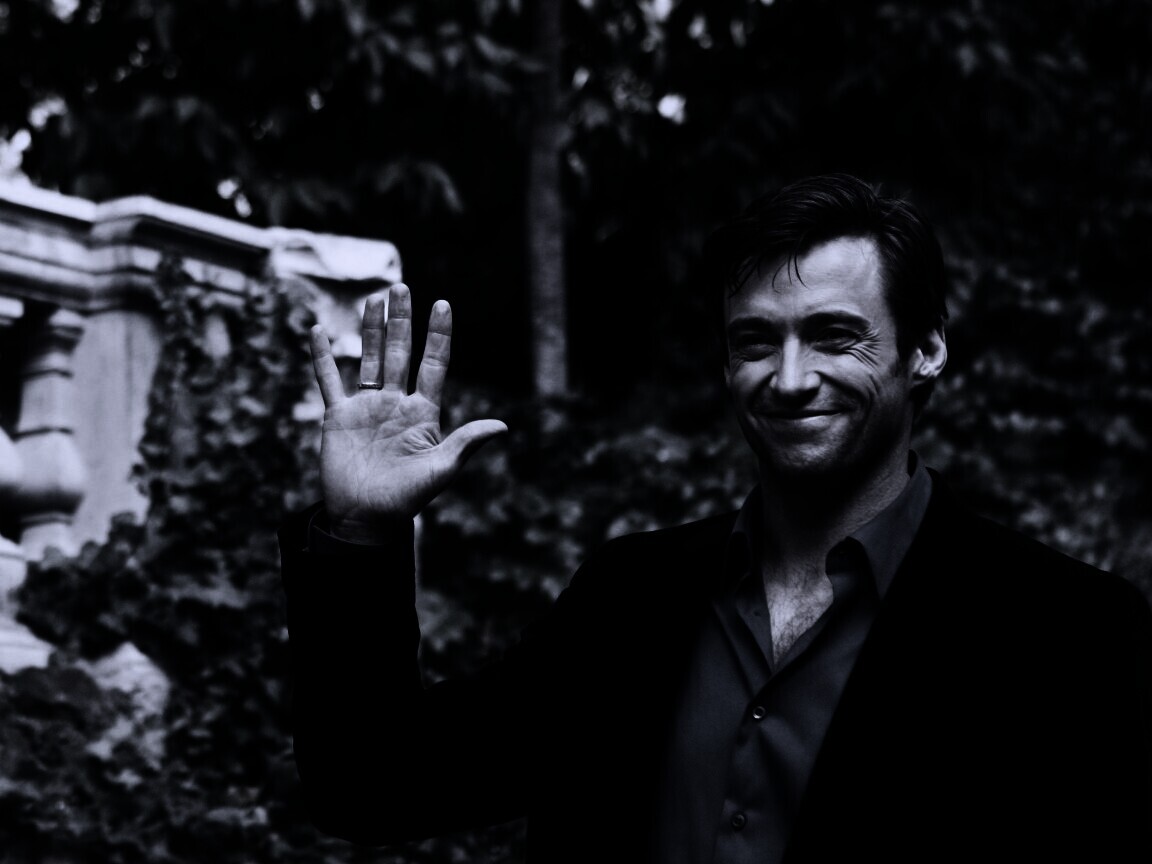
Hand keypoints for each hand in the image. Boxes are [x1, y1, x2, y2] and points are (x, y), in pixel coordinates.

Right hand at [310, 283, 506, 540]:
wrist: (366, 519)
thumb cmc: (406, 499)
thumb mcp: (440, 470)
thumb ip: (466, 443)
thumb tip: (503, 426)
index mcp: (423, 413)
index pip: (434, 365)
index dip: (438, 335)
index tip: (443, 304)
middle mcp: (396, 403)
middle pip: (401, 353)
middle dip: (402, 321)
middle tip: (402, 287)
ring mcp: (367, 407)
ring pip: (370, 358)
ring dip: (371, 329)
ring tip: (375, 299)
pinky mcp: (339, 416)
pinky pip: (329, 380)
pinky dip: (323, 357)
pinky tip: (318, 331)